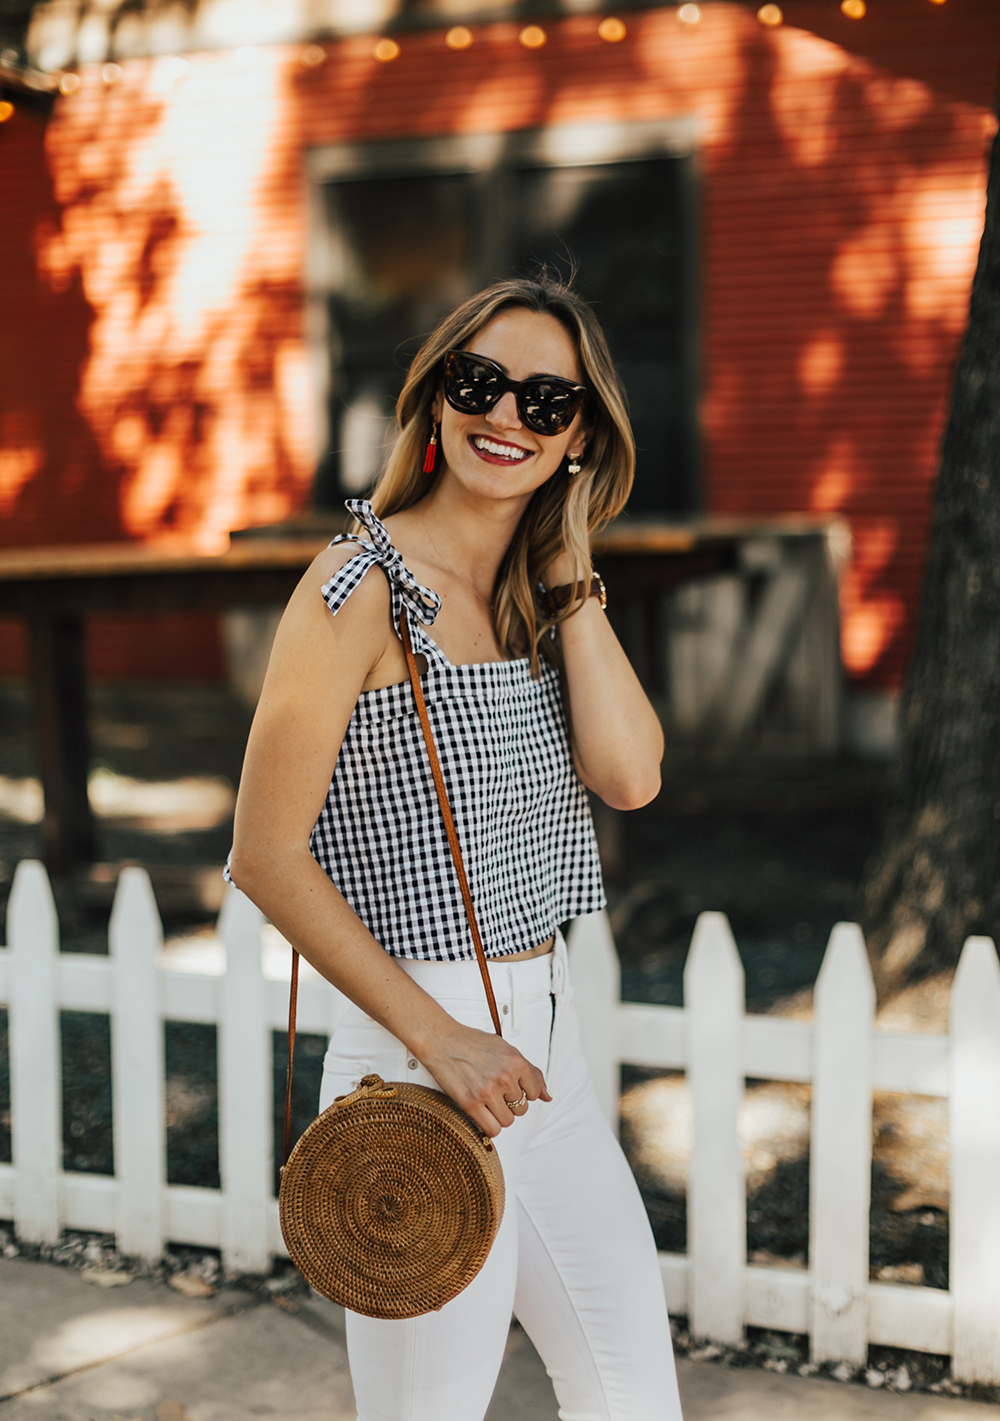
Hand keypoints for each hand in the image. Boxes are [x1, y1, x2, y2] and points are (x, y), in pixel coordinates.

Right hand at [417, 1019, 551, 1136]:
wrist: (441, 1040)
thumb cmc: (471, 1043)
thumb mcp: (506, 1050)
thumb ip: (530, 1072)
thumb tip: (547, 1096)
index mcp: (516, 1061)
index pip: (534, 1092)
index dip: (522, 1091)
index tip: (510, 1086)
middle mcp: (505, 1077)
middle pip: (521, 1109)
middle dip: (510, 1103)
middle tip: (494, 1090)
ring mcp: (488, 1091)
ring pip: (508, 1121)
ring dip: (499, 1115)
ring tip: (487, 1100)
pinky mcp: (471, 1104)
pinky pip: (492, 1130)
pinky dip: (489, 1126)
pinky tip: (482, 1113)